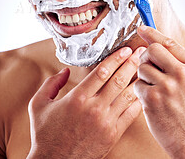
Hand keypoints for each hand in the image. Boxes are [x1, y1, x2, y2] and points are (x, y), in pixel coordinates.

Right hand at [27, 46, 144, 158]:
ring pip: (127, 95)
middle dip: (132, 63)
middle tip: (141, 52)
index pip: (102, 71)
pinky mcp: (113, 134)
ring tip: (145, 68)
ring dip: (137, 79)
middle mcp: (94, 108)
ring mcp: (106, 122)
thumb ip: (51, 84)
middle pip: (118, 80)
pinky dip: (137, 101)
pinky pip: (130, 114)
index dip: (116, 58)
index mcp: (77, 98)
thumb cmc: (45, 135)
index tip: (124, 50)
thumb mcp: (38, 105)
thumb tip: (65, 71)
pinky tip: (142, 92)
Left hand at [134, 26, 184, 157]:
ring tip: (155, 88)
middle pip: (153, 49)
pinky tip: (151, 100)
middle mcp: (182, 74)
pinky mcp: (153, 98)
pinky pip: (138, 84)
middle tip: (149, 65)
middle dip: (146, 56)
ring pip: (142, 67)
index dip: (153, 33)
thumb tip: (158, 41)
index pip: (169, 42)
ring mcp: (167, 86)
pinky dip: (141, 91)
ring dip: (144, 76)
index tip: (142, 28)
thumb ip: (180, 62)